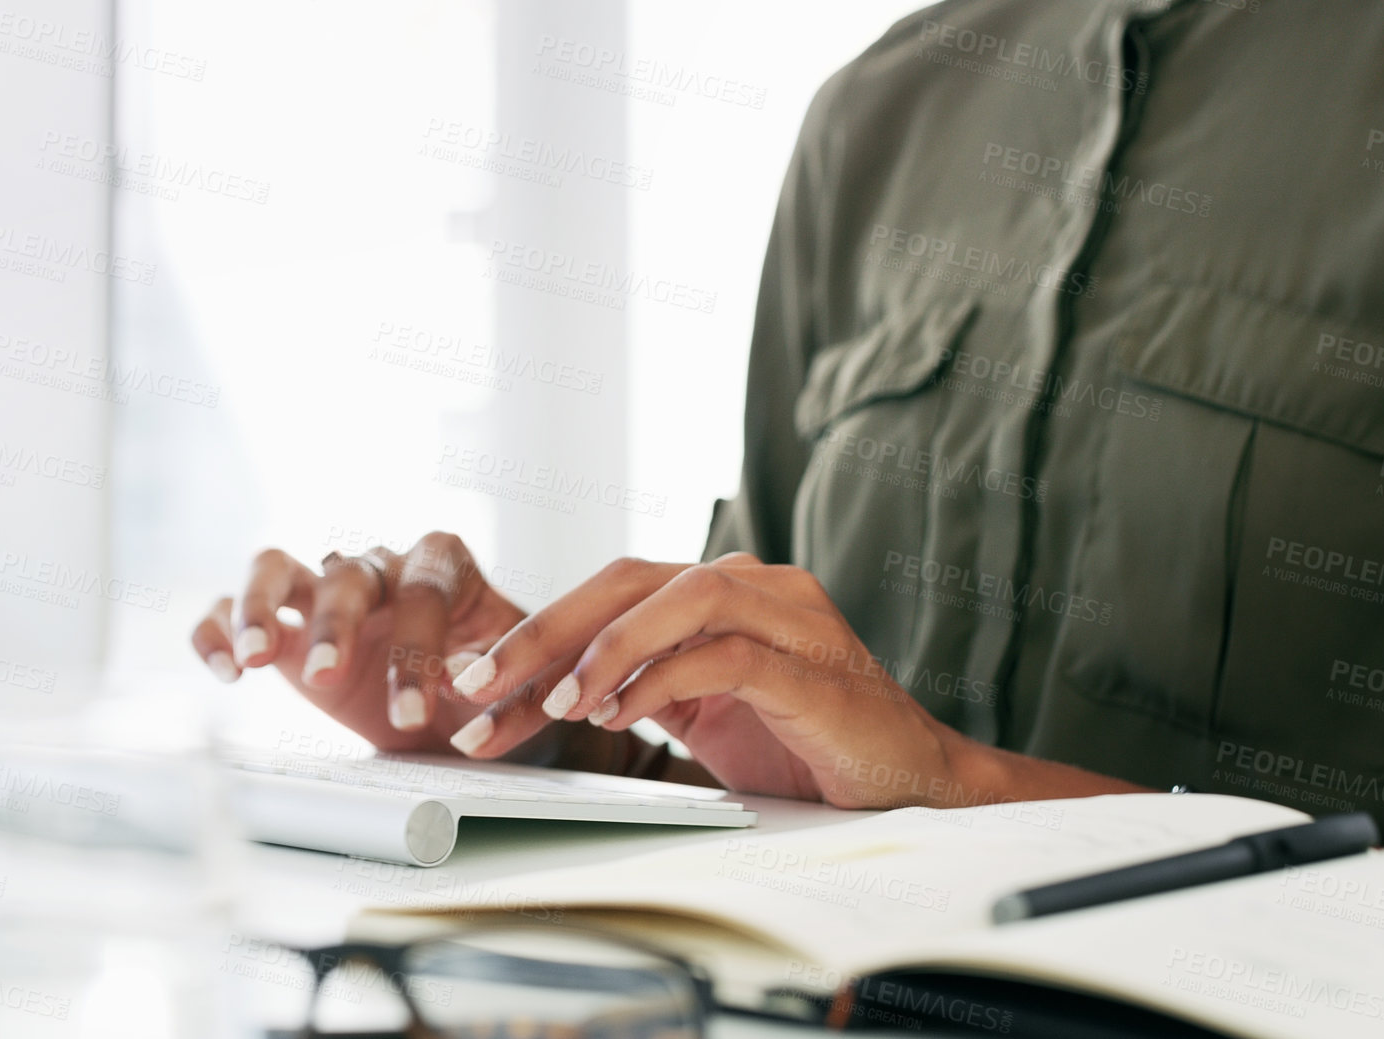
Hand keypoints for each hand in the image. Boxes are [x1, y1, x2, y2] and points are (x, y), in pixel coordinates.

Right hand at [191, 532, 554, 754]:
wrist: (463, 706)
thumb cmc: (492, 679)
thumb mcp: (514, 677)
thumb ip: (495, 672)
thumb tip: (458, 674)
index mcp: (441, 563)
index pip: (423, 592)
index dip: (415, 650)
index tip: (410, 711)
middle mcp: (377, 564)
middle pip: (344, 573)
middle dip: (336, 627)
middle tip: (329, 677)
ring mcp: (322, 590)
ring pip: (272, 567)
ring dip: (259, 608)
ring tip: (254, 657)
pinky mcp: (283, 625)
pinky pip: (230, 607)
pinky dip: (217, 628)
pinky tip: (226, 670)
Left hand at [446, 553, 974, 807]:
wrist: (911, 785)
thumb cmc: (806, 748)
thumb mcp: (702, 716)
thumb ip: (639, 690)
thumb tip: (540, 697)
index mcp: (717, 595)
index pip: (608, 592)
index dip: (533, 632)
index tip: (472, 686)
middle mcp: (753, 588)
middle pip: (628, 580)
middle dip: (542, 634)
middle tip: (479, 688)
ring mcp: (791, 620)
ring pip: (681, 596)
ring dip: (605, 648)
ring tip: (553, 703)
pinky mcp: (817, 669)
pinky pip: (729, 655)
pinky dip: (665, 681)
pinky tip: (621, 716)